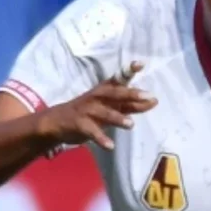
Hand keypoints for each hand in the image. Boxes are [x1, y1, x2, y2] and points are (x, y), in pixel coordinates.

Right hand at [35, 61, 156, 149]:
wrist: (57, 121)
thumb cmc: (90, 110)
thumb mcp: (110, 106)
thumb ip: (132, 104)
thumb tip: (154, 101)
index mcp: (105, 90)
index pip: (119, 78)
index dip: (129, 70)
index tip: (140, 64)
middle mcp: (97, 97)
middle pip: (114, 93)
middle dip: (131, 94)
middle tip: (148, 96)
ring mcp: (87, 110)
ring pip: (104, 113)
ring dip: (118, 118)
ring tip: (131, 125)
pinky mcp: (79, 124)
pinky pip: (91, 131)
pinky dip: (101, 139)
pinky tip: (110, 146)